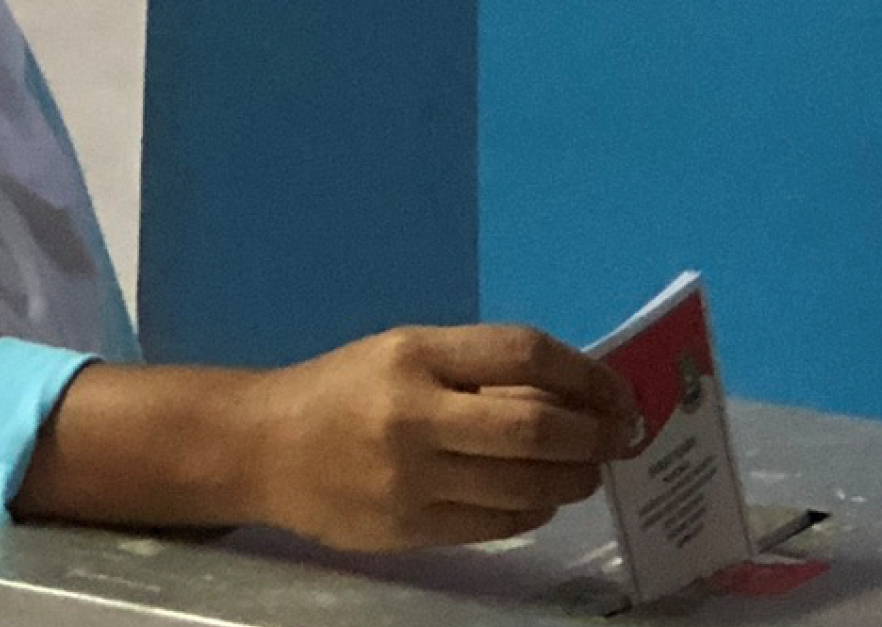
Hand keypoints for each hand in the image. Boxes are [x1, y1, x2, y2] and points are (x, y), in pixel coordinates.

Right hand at [243, 325, 638, 550]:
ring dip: (574, 479)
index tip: (617, 391)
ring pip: (526, 486)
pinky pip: (499, 525)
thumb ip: (474, 371)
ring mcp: (412, 477)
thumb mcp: (401, 355)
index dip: (585, 373)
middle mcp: (414, 413)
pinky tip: (539, 498)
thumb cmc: (341, 391)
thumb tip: (570, 393)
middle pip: (534, 427)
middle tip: (619, 438)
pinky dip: (534, 510)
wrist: (263, 447)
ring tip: (586, 471)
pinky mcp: (410, 528)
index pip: (522, 353)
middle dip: (594, 435)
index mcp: (414, 354)